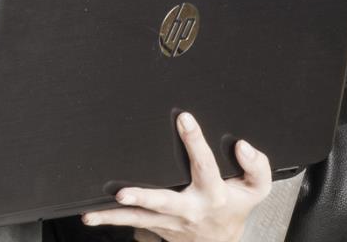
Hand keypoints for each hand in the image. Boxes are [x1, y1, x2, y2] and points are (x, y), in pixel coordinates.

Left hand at [81, 112, 269, 240]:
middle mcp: (189, 210)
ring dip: (115, 216)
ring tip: (91, 214)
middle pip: (164, 202)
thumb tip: (243, 146)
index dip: (195, 141)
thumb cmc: (234, 207)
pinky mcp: (156, 228)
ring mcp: (170, 222)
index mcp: (213, 194)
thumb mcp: (256, 189)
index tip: (184, 119)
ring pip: (140, 219)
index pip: (205, 164)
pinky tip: (89, 216)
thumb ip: (257, 167)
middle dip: (143, 197)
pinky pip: (132, 224)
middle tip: (123, 192)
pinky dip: (111, 220)